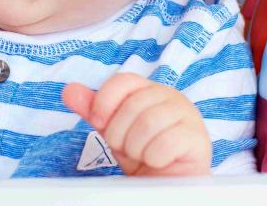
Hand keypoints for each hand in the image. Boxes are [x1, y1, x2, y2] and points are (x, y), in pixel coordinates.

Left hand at [62, 73, 210, 176]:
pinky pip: (166, 143)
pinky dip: (154, 158)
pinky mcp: (198, 138)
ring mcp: (188, 115)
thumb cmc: (141, 154)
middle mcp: (171, 96)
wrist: (164, 185)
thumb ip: (93, 110)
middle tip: (128, 148)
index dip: (104, 102)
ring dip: (137, 148)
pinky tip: (159, 161)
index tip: (99, 123)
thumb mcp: (112, 130)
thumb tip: (68, 90)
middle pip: (133, 105)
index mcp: (150, 90)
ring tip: (143, 155)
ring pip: (148, 123)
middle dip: (120, 134)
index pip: (123, 80)